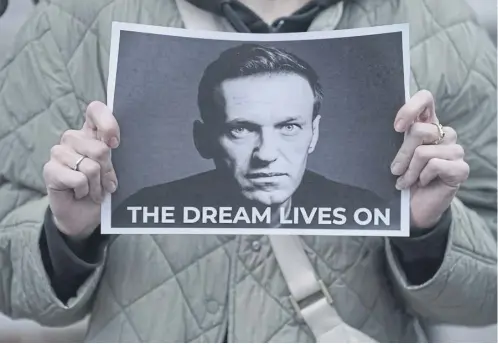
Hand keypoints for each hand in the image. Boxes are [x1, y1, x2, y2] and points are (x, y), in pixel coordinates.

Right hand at [43, 101, 119, 238]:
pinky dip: (85, 191)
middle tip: (106, 183)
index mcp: (91, 133)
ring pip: (90, 166)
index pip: (95, 110)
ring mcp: (59, 153)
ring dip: (98, 185)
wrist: (85, 216)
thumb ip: (114, 154)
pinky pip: (79, 179)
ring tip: (94, 190)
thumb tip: (112, 144)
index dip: (108, 123)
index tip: (115, 143)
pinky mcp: (50, 169)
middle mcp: (73, 138)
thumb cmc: (103, 189)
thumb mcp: (115, 170)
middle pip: (100, 149)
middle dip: (108, 171)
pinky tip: (81, 193)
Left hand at [390, 90, 468, 229]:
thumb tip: (383, 125)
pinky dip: (423, 177)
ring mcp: (454, 150)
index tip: (397, 128)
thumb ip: (394, 139)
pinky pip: (435, 165)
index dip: (410, 108)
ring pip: (424, 151)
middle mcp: (443, 133)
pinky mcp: (461, 168)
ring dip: (409, 171)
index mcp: (426, 125)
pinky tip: (423, 183)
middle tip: (395, 170)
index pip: (425, 99)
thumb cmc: (401, 178)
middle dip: (402, 154)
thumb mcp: (394, 156)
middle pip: (419, 130)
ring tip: (405, 181)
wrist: (412, 208)